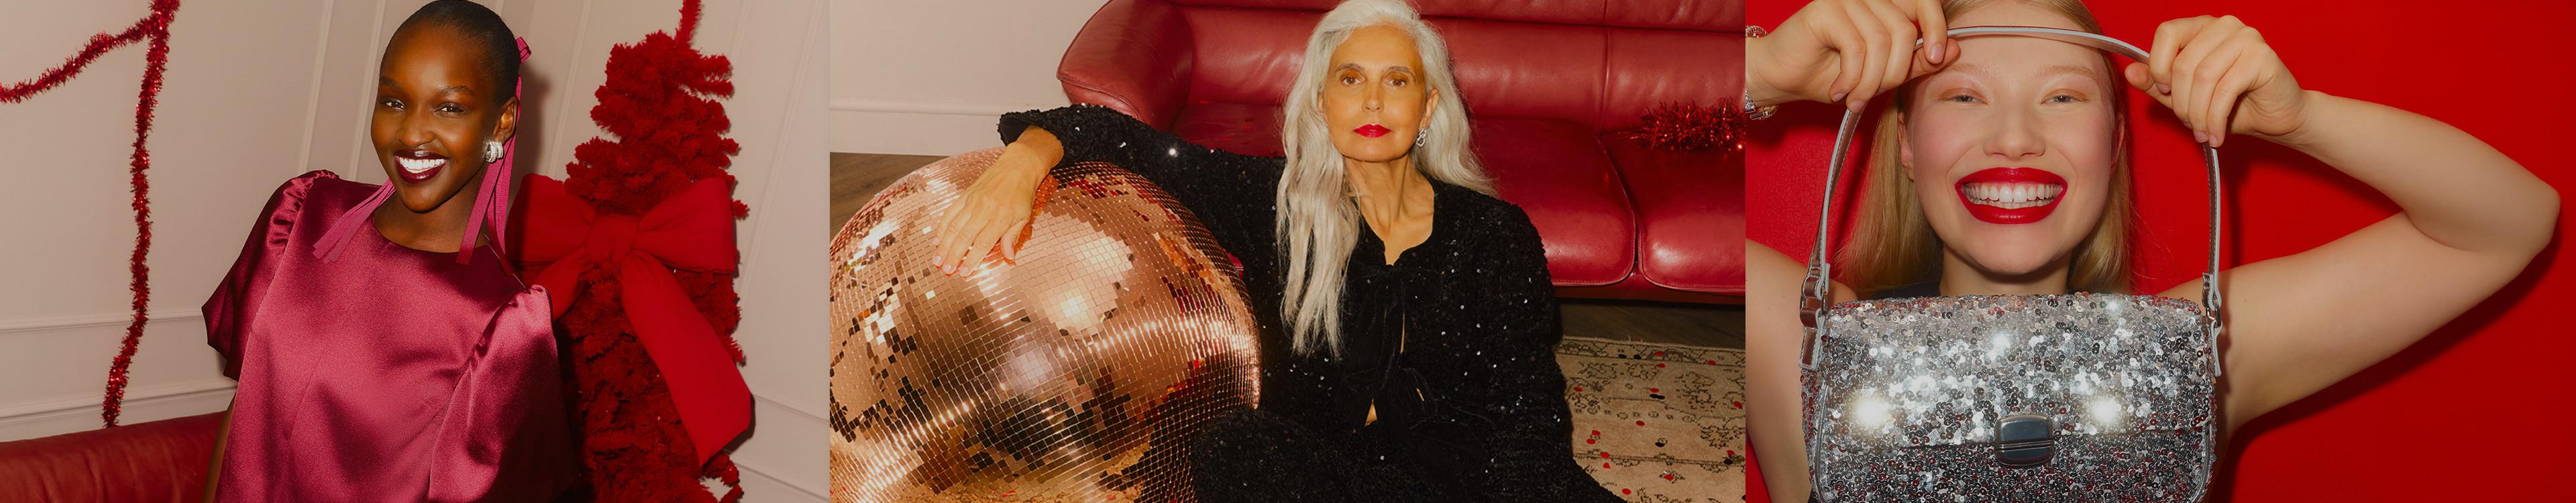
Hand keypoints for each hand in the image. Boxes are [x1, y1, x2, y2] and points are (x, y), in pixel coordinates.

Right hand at [926, 130, 1057, 274]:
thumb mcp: (1024, 217)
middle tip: (945, 269)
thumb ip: (1013, 237)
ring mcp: (972, 202)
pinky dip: (942, 227)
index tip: (964, 272)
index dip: (972, 260)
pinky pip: (950, 213)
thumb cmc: (1022, 193)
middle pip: (964, 238)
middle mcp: (984, 211)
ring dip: (944, 245)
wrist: (1017, 167)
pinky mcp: (965, 196)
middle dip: (953, 256)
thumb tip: (1009, 256)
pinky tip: (937, 239)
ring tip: (937, 259)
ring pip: (954, 227)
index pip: (983, 244)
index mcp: (1000, 218)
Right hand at [1750, 0, 1958, 110]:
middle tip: (1873, 95)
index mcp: (1883, 5)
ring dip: (1870, 81)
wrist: (1779, 79)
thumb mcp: (1880, 73)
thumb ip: (1914, 61)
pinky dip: (1852, 78)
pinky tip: (1840, 91)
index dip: (1937, 27)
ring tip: (1855, 98)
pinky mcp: (1825, 8)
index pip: (1923, 2)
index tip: (1939, 58)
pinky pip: (1857, 47)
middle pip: (1905, 30)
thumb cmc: (1826, 75)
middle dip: (1895, 73)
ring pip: (1882, 42)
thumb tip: (1954, 49)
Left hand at [2124, 15, 2305, 147]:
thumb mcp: (2185, 96)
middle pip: (2183, 63)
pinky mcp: (2262, 56)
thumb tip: (2131, 71)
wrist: (2276, 117)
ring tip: (2202, 133)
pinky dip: (2214, 118)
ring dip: (2198, 114)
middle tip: (2190, 125)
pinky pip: (2225, 89)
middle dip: (2181, 103)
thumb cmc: (2231, 104)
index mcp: (2202, 27)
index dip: (2159, 66)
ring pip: (2203, 78)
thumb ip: (2156, 83)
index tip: (2165, 92)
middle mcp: (2224, 26)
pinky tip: (2215, 135)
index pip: (2167, 32)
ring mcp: (2246, 37)